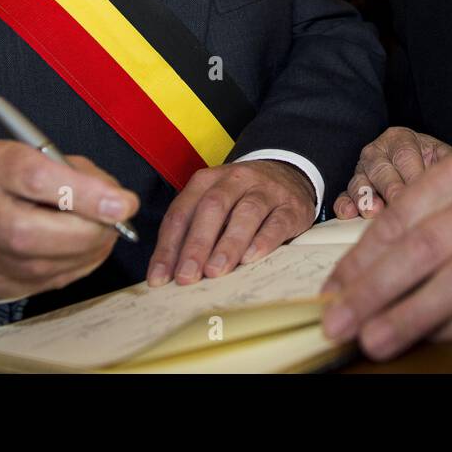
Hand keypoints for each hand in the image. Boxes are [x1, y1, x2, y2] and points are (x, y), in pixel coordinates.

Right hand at [0, 140, 139, 300]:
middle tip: (118, 221)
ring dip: (88, 249)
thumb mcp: (49, 158)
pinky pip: (50, 278)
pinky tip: (88, 247)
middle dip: (86, 230)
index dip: (84, 193)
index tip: (121, 203)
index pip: (34, 178)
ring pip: (41, 262)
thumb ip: (82, 174)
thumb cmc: (23, 181)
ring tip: (106, 231)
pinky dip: (80, 263)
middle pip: (28, 231)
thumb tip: (117, 201)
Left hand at [146, 160, 316, 286]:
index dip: (168, 246)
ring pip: (246, 213)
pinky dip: (263, 241)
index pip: (182, 212)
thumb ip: (193, 231)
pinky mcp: (291, 207)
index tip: (160, 277)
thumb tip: (170, 273)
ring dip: (228, 244)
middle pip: (212, 207)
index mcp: (207, 180)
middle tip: (187, 275)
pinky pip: (277, 221)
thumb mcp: (214, 204)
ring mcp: (266, 191)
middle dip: (197, 244)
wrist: (288, 174)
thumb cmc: (241, 199)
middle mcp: (235, 180)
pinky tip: (250, 258)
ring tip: (215, 271)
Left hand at [320, 132, 451, 359]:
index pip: (401, 217)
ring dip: (410, 315)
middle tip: (337, 321)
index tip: (333, 287)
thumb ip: (432, 207)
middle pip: (421, 250)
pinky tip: (432, 339)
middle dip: (372, 290)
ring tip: (374, 339)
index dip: (361, 257)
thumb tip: (373, 258)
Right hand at [332, 126, 451, 218]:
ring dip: (365, 197)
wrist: (414, 167)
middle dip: (390, 188)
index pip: (405, 154)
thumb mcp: (443, 158)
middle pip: (380, 168)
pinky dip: (345, 204)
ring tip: (372, 211)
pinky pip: (344, 195)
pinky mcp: (353, 190)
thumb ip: (448, 166)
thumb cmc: (432, 164)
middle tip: (398, 203)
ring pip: (360, 181)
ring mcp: (363, 171)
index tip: (421, 191)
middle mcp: (378, 151)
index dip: (412, 174)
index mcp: (401, 139)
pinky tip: (348, 213)